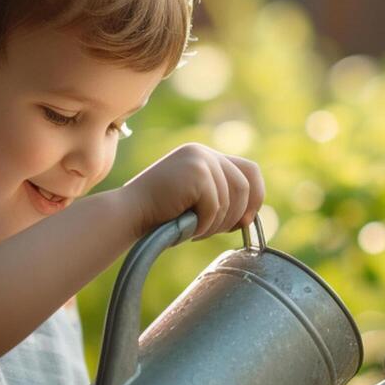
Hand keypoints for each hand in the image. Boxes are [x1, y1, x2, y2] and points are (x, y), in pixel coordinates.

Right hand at [117, 143, 264, 240]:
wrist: (128, 212)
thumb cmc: (159, 214)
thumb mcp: (194, 200)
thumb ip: (219, 198)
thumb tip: (250, 217)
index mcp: (204, 156)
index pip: (249, 170)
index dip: (256, 197)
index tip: (246, 221)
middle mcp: (204, 152)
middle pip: (244, 186)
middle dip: (235, 216)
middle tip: (217, 232)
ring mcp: (200, 160)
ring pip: (231, 200)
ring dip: (216, 224)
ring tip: (195, 231)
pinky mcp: (196, 174)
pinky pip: (215, 207)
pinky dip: (204, 224)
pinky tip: (186, 227)